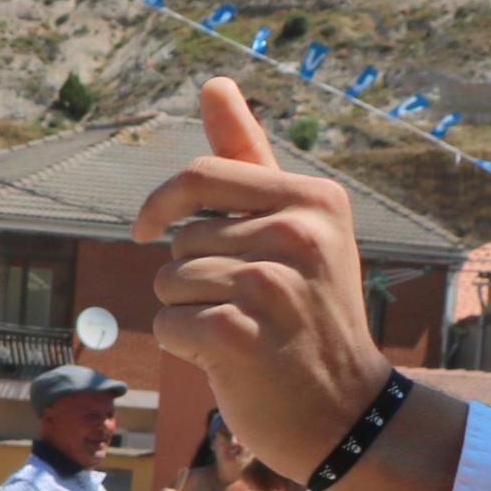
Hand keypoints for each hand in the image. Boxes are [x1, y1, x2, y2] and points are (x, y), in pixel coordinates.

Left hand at [136, 76, 396, 478]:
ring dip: (188, 312)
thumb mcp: (296, 226)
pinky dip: (184, 346)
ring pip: (168, 282)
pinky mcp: (239, 337)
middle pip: (179, 239)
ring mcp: (271, 286)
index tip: (146, 230)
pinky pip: (168, 324)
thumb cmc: (308, 312)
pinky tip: (230, 359)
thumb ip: (249, 157)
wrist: (344, 408)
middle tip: (245, 306)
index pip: (201, 177)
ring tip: (243, 330)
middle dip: (189, 274)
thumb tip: (214, 82)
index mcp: (314, 199)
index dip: (161, 205)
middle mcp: (299, 235)